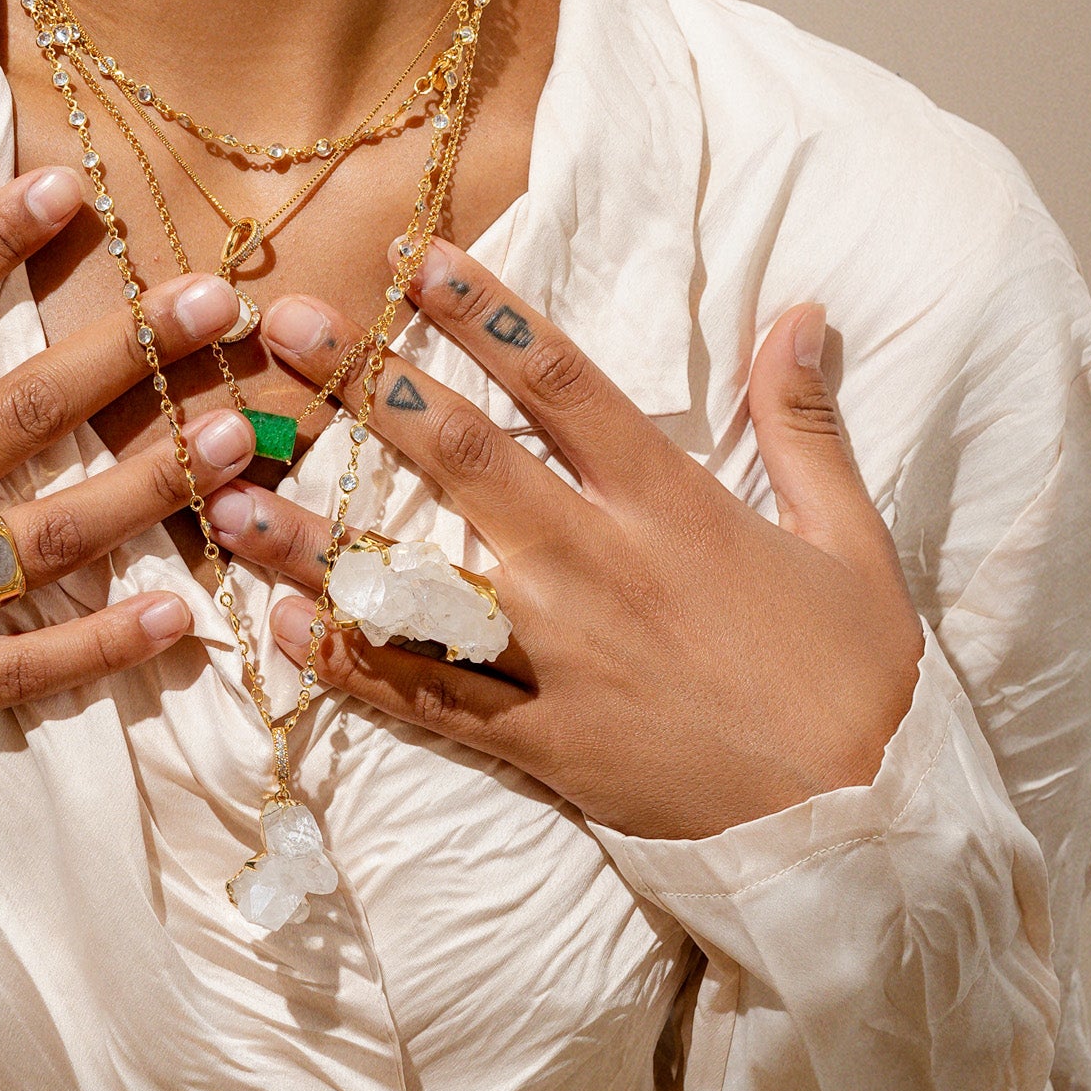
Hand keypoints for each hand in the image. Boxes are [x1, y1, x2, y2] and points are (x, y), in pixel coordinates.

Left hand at [212, 239, 922, 840]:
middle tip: (287, 331)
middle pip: (466, 459)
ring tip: (225, 495)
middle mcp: (599, 568)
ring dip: (317, 538)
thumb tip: (799, 308)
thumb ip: (804, 421)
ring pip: (417, 584)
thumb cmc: (858, 678)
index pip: (564, 384)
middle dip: (370, 384)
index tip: (420, 259)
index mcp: (671, 505)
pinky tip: (282, 630)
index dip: (491, 316)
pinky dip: (352, 665)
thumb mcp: (850, 538)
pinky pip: (429, 701)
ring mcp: (562, 661)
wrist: (864, 832)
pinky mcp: (544, 746)